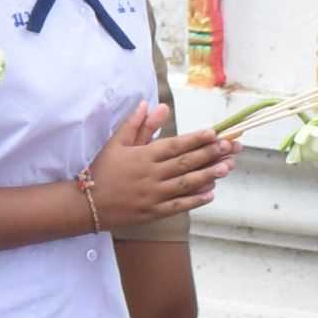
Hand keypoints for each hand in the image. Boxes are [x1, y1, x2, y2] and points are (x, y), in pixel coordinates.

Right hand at [86, 102, 234, 223]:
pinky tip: (211, 193)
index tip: (214, 133)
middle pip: (185, 163)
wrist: (87, 205)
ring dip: (208, 175)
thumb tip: (154, 104)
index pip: (174, 145)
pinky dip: (195, 200)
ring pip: (186, 184)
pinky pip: (178, 206)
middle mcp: (151, 175)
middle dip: (210, 154)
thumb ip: (137, 124)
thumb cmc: (102, 170)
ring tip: (227, 167)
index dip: (195, 139)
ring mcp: (153, 195)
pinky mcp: (153, 213)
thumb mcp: (116, 143)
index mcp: (143, 156)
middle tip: (230, 147)